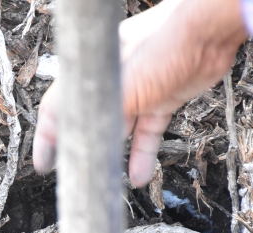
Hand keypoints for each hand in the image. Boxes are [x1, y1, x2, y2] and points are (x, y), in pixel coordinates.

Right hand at [33, 0, 247, 186]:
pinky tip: (140, 175)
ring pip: (121, 129)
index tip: (44, 163)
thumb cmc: (162, 46)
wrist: (209, 32)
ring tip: (107, 180)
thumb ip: (95, 117)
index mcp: (90, 72)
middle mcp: (111, 80)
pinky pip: (148, 131)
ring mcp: (138, 90)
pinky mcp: (163, 97)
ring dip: (116, 155)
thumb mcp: (120, 89)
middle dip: (82, 149)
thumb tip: (71, 145)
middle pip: (89, 121)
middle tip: (76, 174)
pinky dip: (144, 153)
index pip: (59, 108)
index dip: (48, 137)